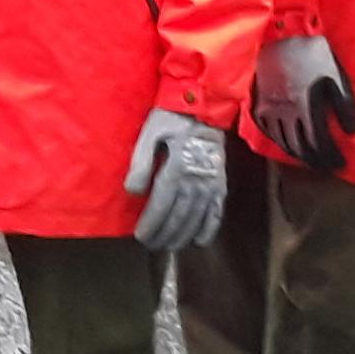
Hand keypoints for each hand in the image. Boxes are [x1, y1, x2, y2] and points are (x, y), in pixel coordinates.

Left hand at [122, 110, 226, 253]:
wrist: (205, 107)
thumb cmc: (172, 119)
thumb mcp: (149, 134)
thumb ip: (141, 163)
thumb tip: (133, 192)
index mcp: (177, 169)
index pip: (161, 205)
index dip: (152, 224)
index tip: (141, 237)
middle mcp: (196, 181)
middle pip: (178, 216)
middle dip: (164, 234)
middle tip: (151, 245)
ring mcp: (211, 184)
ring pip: (196, 218)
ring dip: (182, 235)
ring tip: (169, 246)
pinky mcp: (221, 184)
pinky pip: (217, 212)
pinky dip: (209, 229)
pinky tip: (199, 241)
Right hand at [252, 35, 354, 172]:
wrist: (282, 36)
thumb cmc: (314, 54)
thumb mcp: (336, 76)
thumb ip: (345, 105)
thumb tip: (352, 131)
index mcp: (306, 106)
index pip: (319, 142)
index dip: (330, 156)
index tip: (339, 163)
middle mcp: (285, 112)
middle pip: (300, 146)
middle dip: (315, 160)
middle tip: (326, 165)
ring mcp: (269, 108)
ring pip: (282, 140)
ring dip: (298, 153)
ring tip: (310, 159)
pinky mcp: (260, 102)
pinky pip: (267, 129)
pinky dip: (278, 141)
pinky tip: (287, 144)